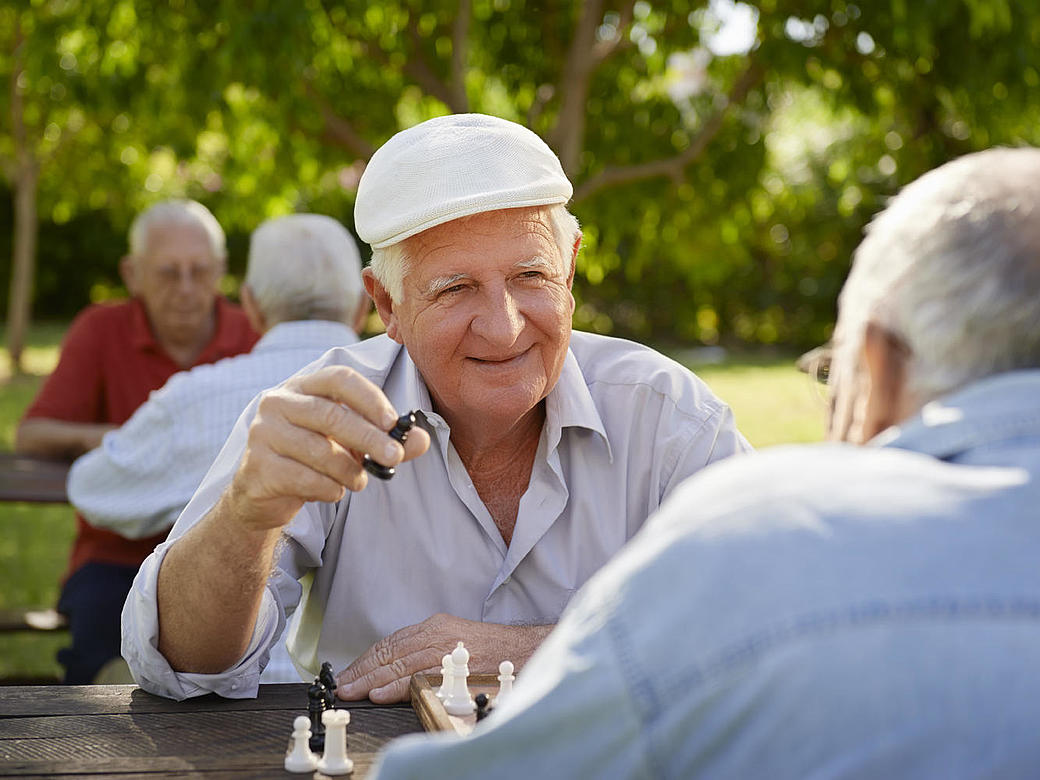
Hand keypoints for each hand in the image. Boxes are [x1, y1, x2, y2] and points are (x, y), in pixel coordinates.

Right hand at [226, 365, 430, 530]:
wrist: (262, 493)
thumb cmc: (313, 459)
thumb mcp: (352, 445)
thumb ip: (387, 440)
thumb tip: (422, 440)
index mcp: (303, 387)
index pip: (339, 378)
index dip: (368, 397)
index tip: (392, 421)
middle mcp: (278, 402)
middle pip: (330, 415)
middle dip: (369, 438)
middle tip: (394, 456)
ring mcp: (263, 433)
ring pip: (318, 450)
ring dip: (349, 471)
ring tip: (360, 482)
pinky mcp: (257, 466)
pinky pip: (303, 478)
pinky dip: (328, 489)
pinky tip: (333, 491)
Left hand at [335, 613, 552, 703]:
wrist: (526, 650)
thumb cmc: (491, 651)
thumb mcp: (454, 643)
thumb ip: (427, 653)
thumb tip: (394, 674)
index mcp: (435, 627)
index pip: (391, 643)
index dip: (366, 659)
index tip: (348, 674)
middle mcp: (437, 634)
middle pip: (390, 652)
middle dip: (361, 670)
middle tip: (341, 686)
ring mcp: (445, 649)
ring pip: (399, 663)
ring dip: (371, 679)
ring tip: (352, 691)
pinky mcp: (454, 665)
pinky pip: (419, 676)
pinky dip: (396, 685)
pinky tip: (380, 693)